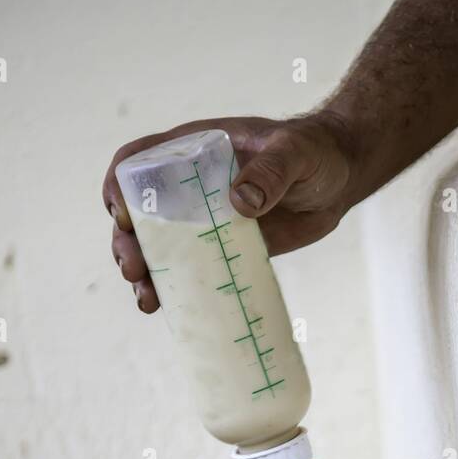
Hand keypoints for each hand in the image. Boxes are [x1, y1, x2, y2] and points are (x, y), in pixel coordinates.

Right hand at [102, 113, 355, 312]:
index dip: (118, 185)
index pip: (138, 160)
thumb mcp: (295, 152)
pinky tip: (164, 309)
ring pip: (156, 247)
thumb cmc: (315, 152)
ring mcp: (202, 221)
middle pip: (138, 213)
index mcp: (193, 149)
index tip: (121, 213)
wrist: (338, 181)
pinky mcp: (221, 250)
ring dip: (143, 273)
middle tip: (133, 269)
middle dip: (126, 242)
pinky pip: (188, 271)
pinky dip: (172, 290)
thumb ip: (271, 171)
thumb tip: (241, 202)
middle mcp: (187, 186)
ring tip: (146, 298)